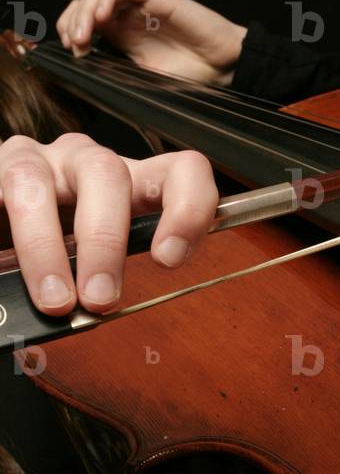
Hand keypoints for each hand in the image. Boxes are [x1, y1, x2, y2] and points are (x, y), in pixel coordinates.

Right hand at [0, 133, 218, 314]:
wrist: (4, 217)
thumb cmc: (60, 240)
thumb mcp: (98, 257)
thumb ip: (107, 275)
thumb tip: (96, 313)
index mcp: (132, 181)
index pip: (182, 171)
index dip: (186, 209)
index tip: (169, 259)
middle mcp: (87, 162)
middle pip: (108, 176)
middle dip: (105, 242)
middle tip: (100, 298)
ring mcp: (39, 160)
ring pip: (38, 182)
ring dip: (45, 246)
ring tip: (53, 298)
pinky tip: (2, 263)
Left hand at [56, 0, 246, 84]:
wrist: (224, 67)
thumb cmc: (193, 76)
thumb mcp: (145, 81)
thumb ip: (118, 73)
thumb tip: (87, 77)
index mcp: (123, 36)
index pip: (85, 21)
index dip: (71, 31)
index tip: (73, 51)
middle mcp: (128, 17)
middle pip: (86, 4)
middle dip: (73, 21)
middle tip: (75, 44)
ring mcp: (141, 4)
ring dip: (86, 10)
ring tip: (85, 33)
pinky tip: (103, 16)